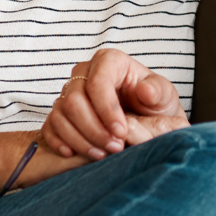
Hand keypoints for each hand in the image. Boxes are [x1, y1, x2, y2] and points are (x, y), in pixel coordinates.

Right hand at [40, 49, 188, 160]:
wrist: (145, 120)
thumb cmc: (153, 105)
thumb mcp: (165, 97)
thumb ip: (158, 92)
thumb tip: (144, 91)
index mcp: (109, 61)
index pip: (97, 82)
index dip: (106, 109)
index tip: (121, 132)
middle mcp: (84, 72)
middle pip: (74, 100)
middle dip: (94, 129)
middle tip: (115, 147)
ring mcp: (69, 92)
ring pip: (61, 114)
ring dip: (80, 139)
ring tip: (101, 154)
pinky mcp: (60, 111)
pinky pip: (50, 126)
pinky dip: (60, 142)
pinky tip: (74, 154)